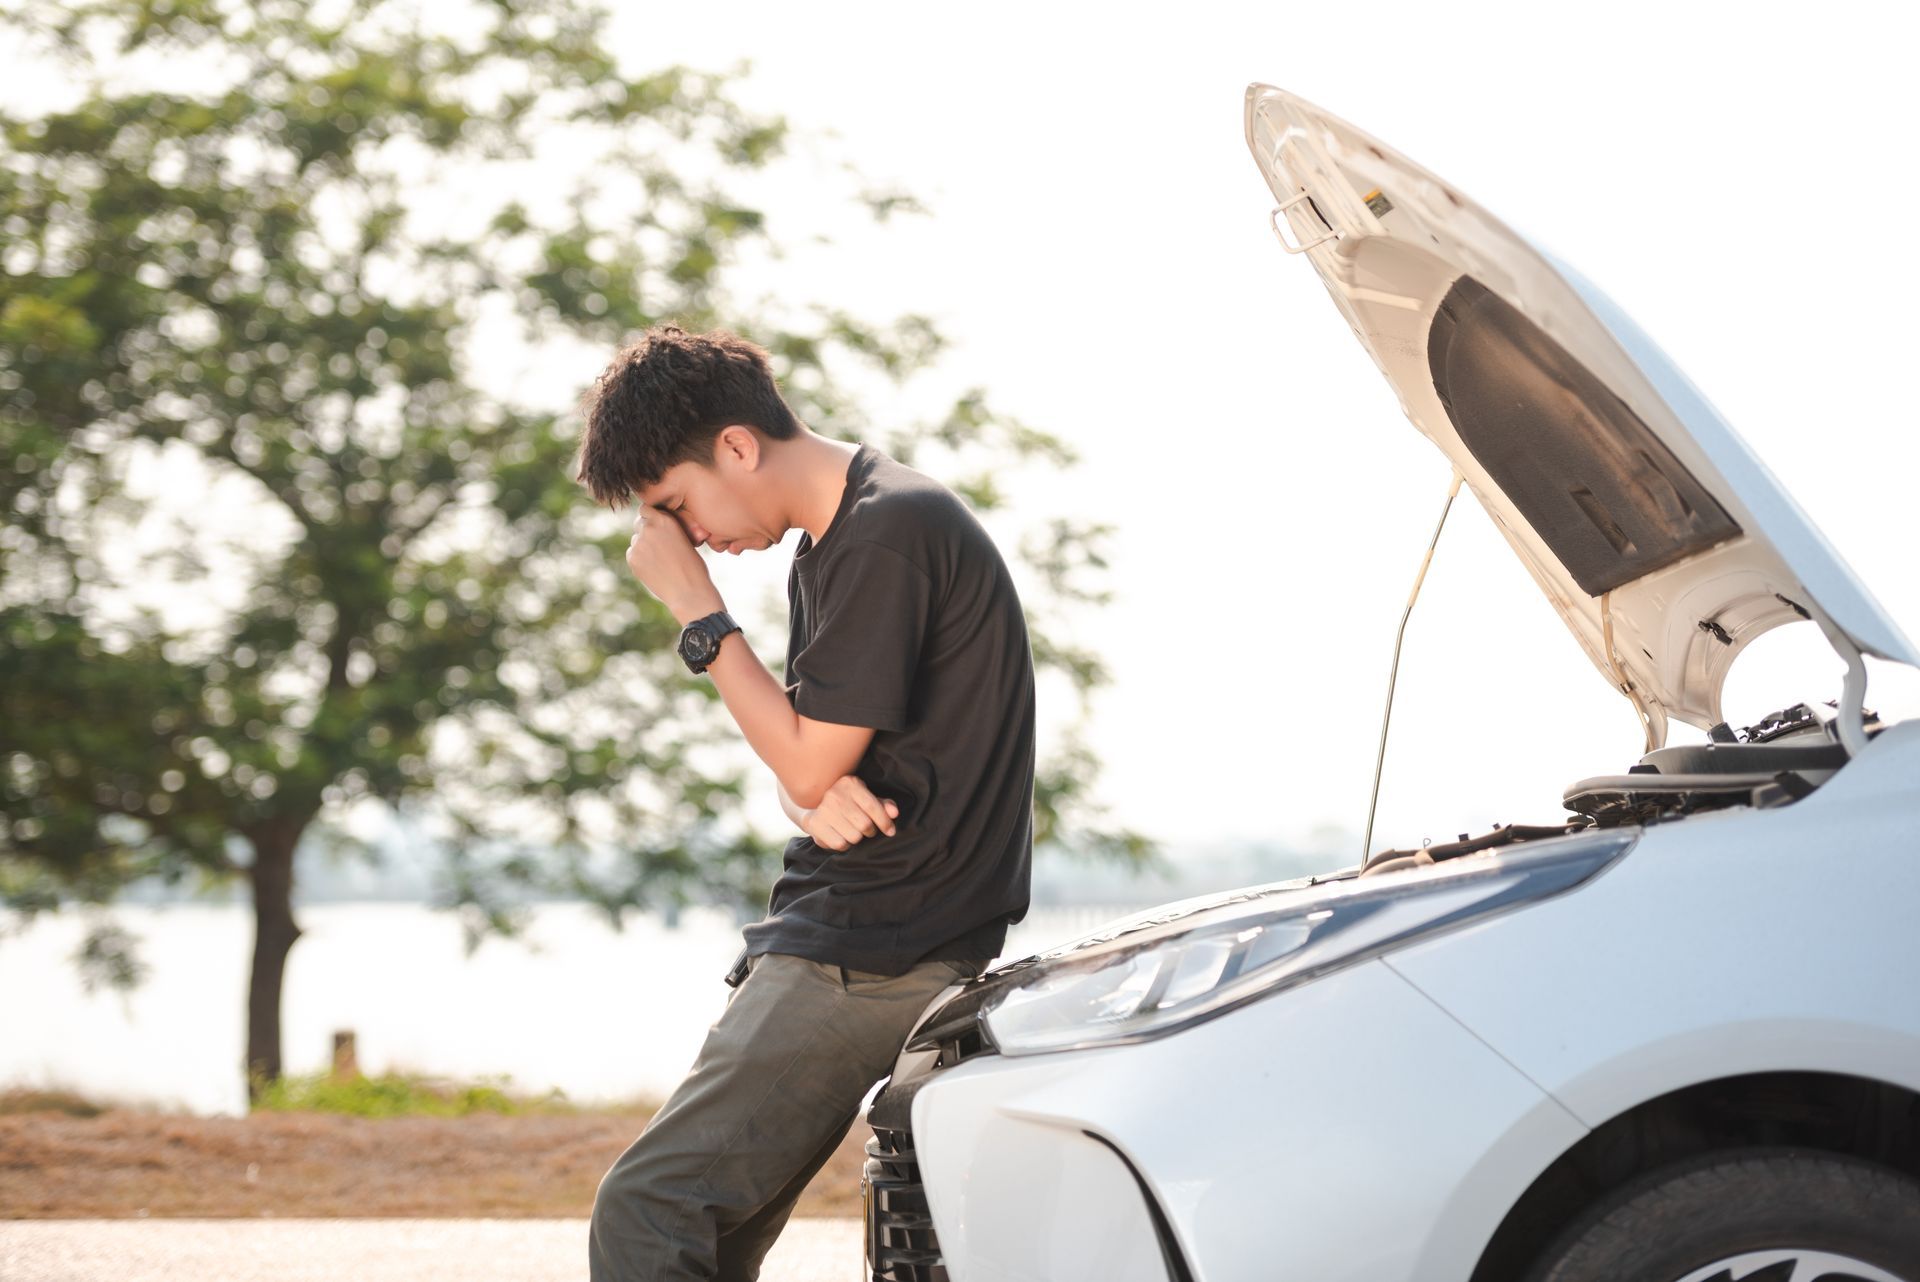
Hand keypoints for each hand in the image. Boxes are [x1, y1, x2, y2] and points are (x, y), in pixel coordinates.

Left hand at [626, 507, 722, 623]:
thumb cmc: (693, 567)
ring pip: (636, 540)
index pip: (646, 509)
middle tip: (657, 545)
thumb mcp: (685, 538)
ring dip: (644, 546)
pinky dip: (640, 559)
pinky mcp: (632, 559)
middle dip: (646, 531)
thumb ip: (666, 529)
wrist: (689, 592)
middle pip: (639, 523)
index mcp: (665, 520)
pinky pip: (632, 554)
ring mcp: (638, 544)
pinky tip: (655, 569)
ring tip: (660, 561)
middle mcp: (649, 528)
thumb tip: (651, 525)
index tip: (656, 525)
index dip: (650, 517)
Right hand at [802, 774, 899, 851]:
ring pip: (853, 837)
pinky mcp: (815, 824)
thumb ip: (882, 805)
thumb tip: (894, 813)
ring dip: (857, 838)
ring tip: (852, 831)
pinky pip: (839, 844)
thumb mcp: (865, 799)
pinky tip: (841, 836)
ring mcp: (823, 809)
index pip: (872, 806)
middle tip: (867, 830)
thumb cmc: (847, 803)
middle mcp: (835, 794)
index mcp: (850, 784)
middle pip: (864, 824)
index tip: (890, 831)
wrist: (813, 807)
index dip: (885, 822)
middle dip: (870, 831)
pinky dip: (844, 845)